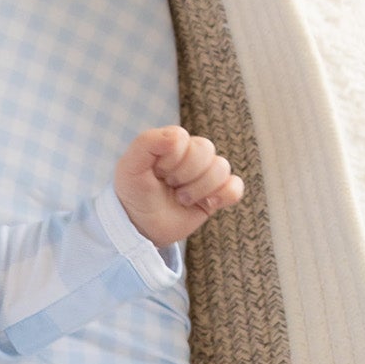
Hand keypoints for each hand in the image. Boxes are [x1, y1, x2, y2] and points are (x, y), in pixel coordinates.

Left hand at [114, 125, 243, 249]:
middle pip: (206, 151)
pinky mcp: (217, 194)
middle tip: (169, 186)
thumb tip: (178, 136)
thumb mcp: (129, 167)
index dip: (170, 160)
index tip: (156, 172)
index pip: (184, 140)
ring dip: (198, 189)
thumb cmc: (134, 193)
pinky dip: (223, 195)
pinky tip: (207, 203)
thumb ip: (146, 142)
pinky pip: (235, 187)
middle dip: (184, 175)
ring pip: (221, 168)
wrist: (141, 226)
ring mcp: (206, 174)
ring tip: (181, 198)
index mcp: (173, 142)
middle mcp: (192, 154)